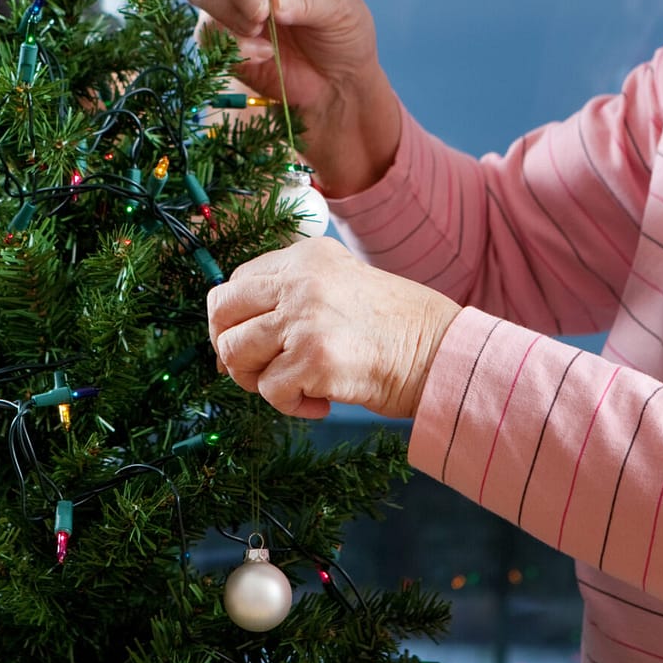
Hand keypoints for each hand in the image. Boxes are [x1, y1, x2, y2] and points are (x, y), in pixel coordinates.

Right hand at [184, 0, 377, 113]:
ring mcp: (234, 0)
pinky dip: (230, 44)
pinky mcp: (223, 34)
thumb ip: (306, 1)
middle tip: (260, 15)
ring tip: (258, 32)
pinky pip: (205, 30)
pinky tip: (262, 55)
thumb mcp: (339, 10)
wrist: (337, 82)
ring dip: (223, 10)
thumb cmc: (343, 34)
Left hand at [207, 237, 460, 418]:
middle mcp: (300, 280)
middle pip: (221, 312)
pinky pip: (269, 390)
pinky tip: (322, 402)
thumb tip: (225, 341)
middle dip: (229, 349)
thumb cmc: (391, 329)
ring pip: (235, 353)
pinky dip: (290, 405)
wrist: (441, 352)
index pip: (235, 284)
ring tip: (294, 386)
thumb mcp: (338, 286)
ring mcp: (305, 317)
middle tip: (258, 372)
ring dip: (257, 380)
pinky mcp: (314, 358)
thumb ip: (288, 298)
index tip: (251, 347)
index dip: (233, 322)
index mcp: (304, 257)